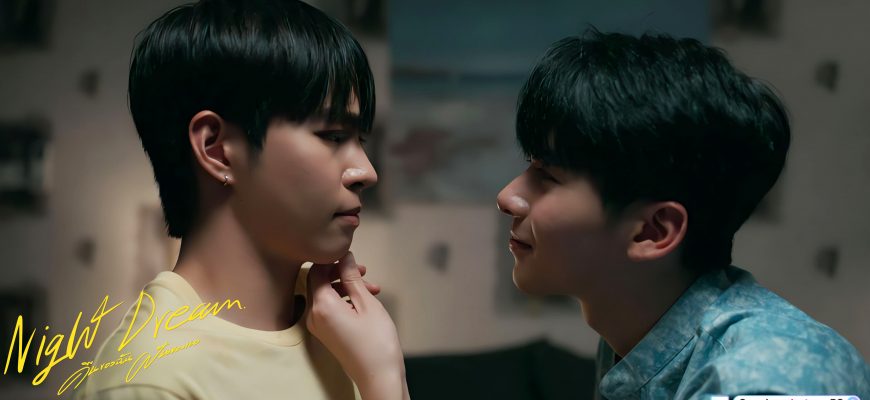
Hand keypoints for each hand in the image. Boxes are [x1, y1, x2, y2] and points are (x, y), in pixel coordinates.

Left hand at [306, 252, 408, 399]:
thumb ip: (352, 277)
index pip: (315, 271)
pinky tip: (365, 301)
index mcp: (321, 306)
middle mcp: (313, 315)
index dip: (332, 260)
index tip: (351, 257)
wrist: (378, 376)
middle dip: (341, 273)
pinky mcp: (325, 333)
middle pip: (318, 282)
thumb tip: (343, 256)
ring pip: (326, 295)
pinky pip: (329, 308)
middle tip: (363, 271)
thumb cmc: (376, 341)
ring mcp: (318, 326)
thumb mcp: (367, 303)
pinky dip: (344, 300)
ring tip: (372, 288)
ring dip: (346, 286)